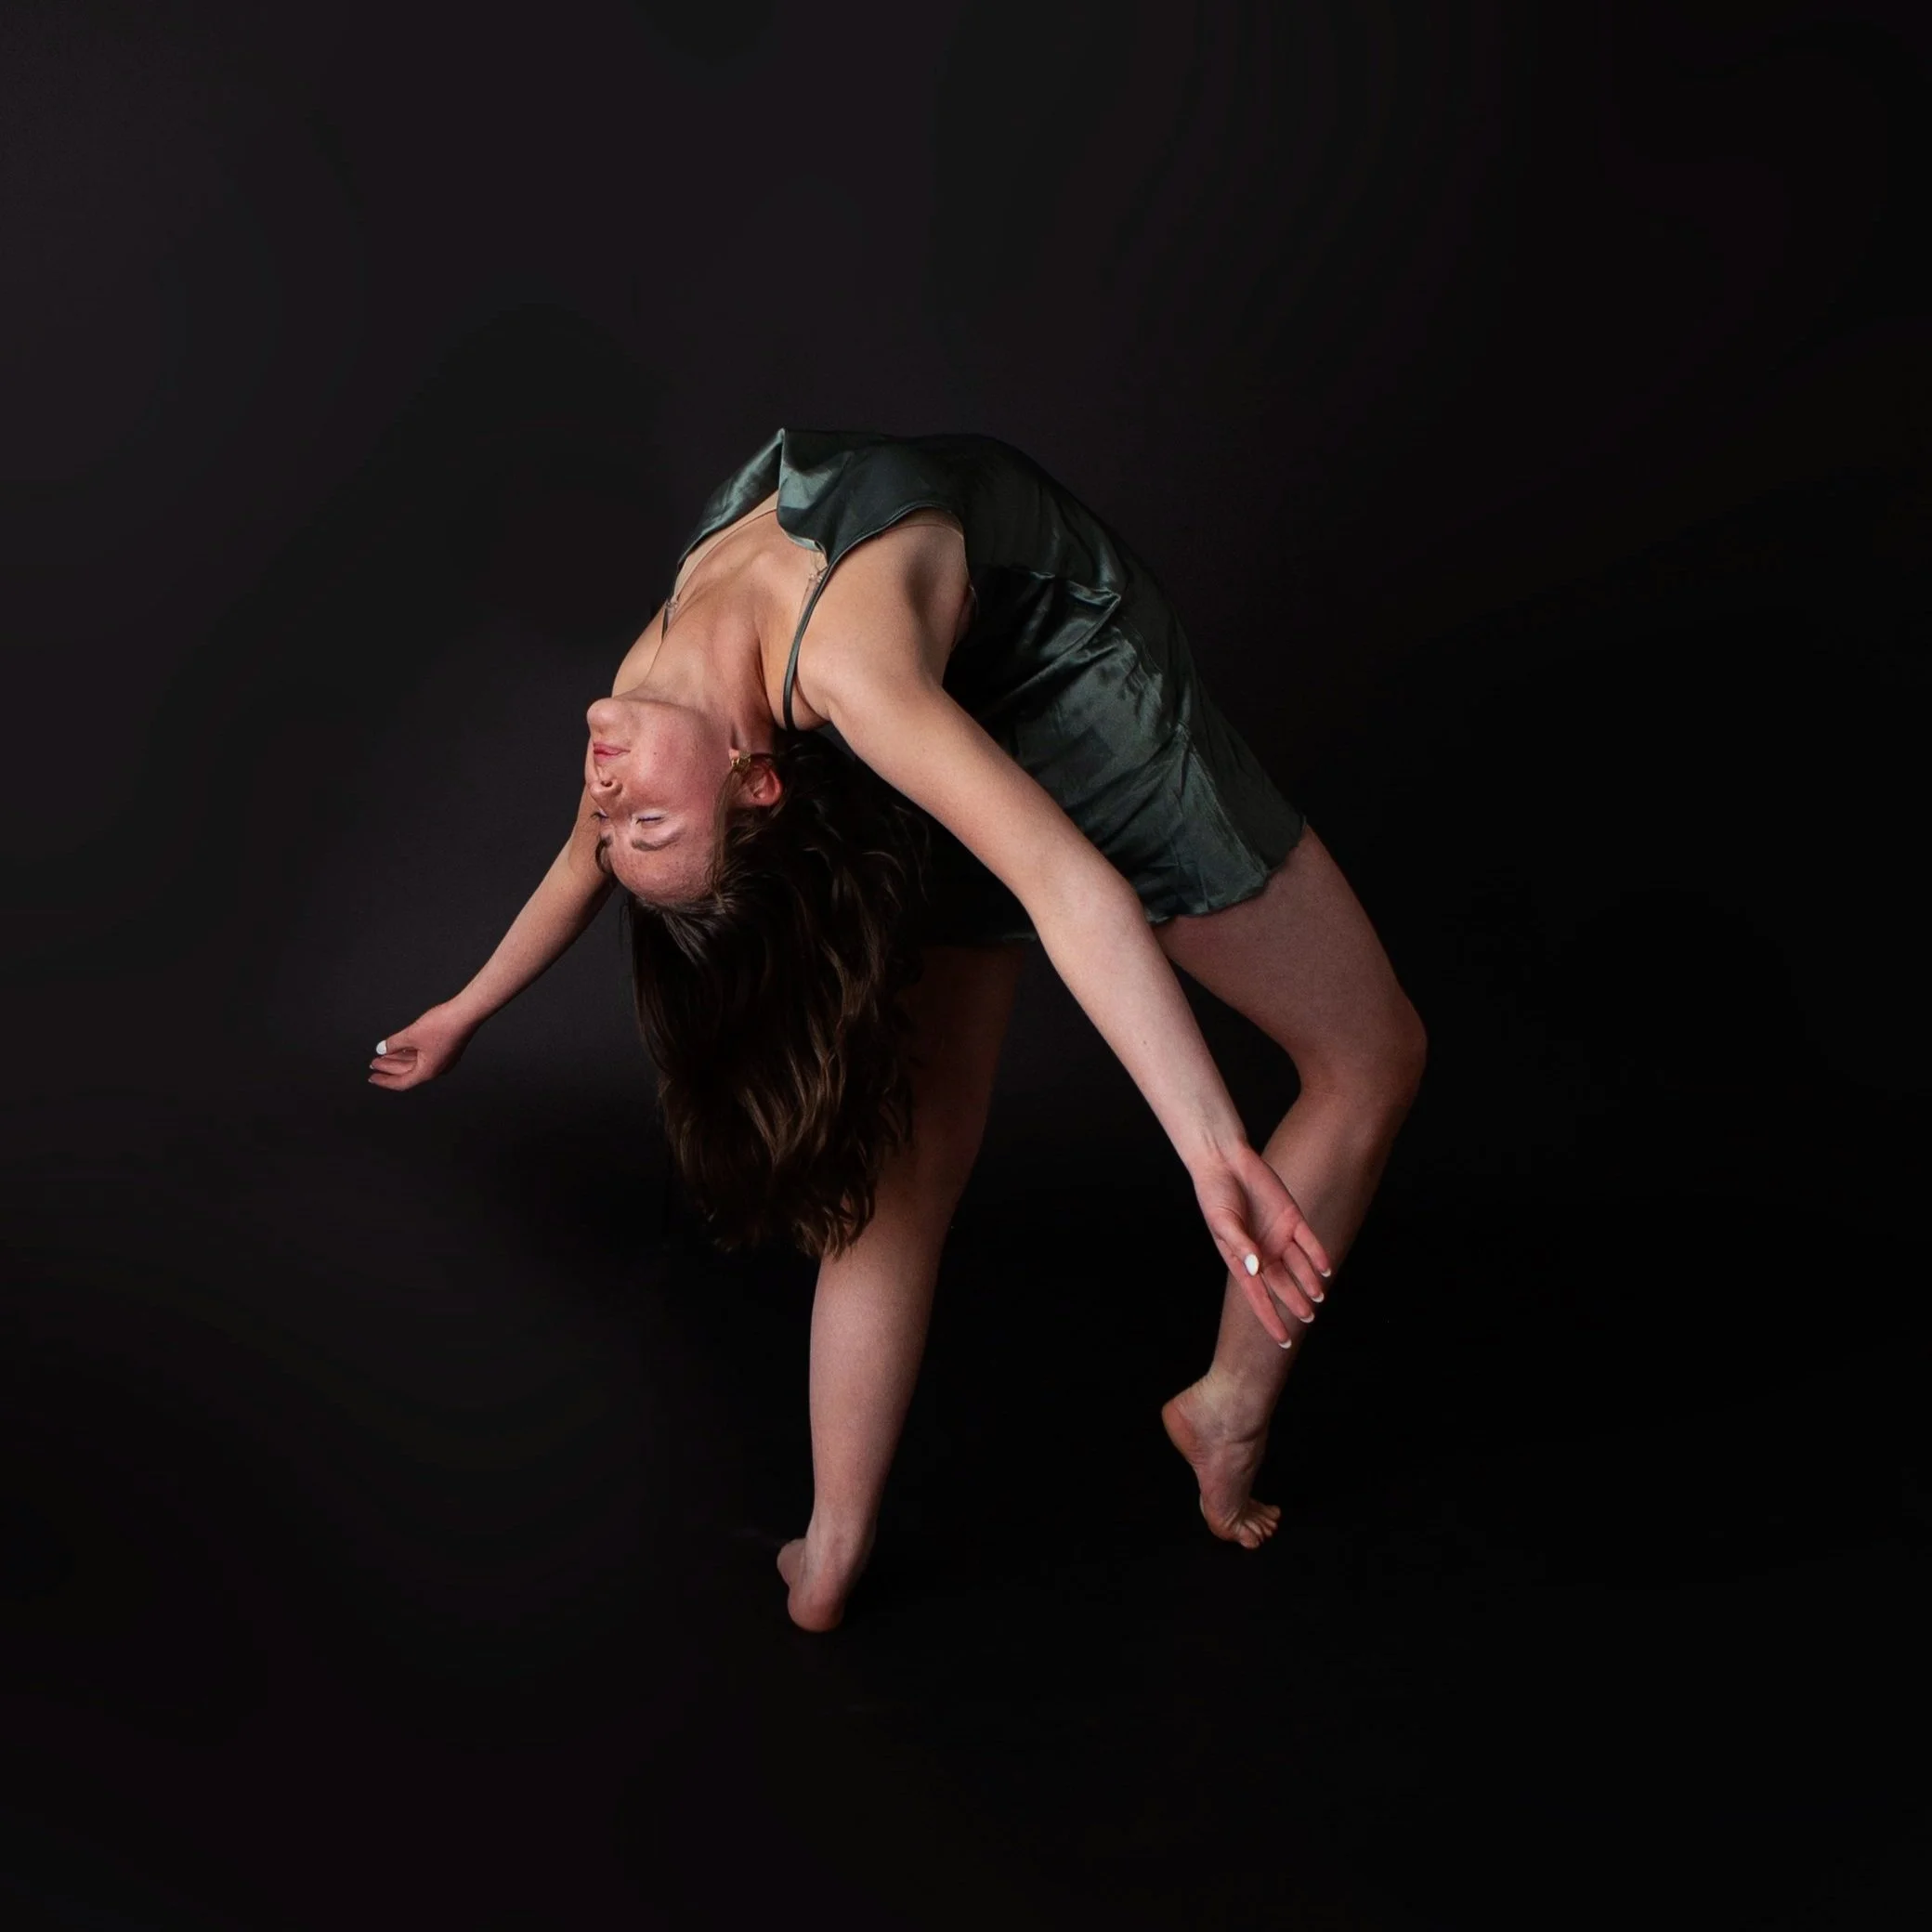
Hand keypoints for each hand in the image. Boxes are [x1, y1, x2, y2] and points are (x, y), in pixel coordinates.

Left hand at [366, 1003, 476, 1089]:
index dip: (385, 1080)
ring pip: (416, 1063)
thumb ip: (393, 1044)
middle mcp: (437, 1069)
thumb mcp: (411, 1034)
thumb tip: (382, 1049)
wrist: (466, 1013)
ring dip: (399, 1059)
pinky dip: (411, 1053)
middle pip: (408, 1072)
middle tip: (375, 1062)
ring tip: (385, 1053)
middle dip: (389, 1067)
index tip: (373, 1077)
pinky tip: (403, 1046)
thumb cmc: (444, 1025)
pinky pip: (424, 1055)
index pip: (401, 1082)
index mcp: (428, 1071)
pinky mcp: (447, 1049)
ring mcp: (444, 1059)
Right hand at [1192, 1139, 1334, 1345]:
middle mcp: (1263, 1252)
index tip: (1283, 1341)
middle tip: (1307, 1319)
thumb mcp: (1223, 1224)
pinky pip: (1309, 1241)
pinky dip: (1318, 1255)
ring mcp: (1279, 1236)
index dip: (1271, 1319)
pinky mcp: (1292, 1218)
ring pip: (1299, 1266)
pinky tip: (1326, 1269)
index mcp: (1241, 1260)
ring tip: (1318, 1297)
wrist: (1226, 1162)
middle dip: (1294, 1303)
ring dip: (1309, 1282)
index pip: (1258, 1296)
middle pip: (1282, 1284)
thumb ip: (1240, 1246)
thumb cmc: (1216, 1196)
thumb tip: (1255, 1268)